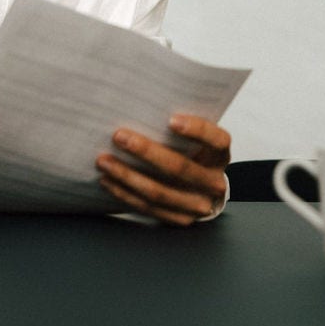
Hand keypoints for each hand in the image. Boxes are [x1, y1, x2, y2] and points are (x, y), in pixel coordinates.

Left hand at [95, 114, 230, 225]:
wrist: (204, 192)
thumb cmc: (195, 154)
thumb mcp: (197, 140)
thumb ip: (180, 127)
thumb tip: (143, 105)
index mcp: (221, 155)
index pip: (217, 140)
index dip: (196, 130)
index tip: (171, 119)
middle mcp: (214, 182)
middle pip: (180, 168)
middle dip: (146, 151)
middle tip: (119, 136)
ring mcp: (198, 205)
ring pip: (159, 192)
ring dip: (127, 175)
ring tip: (104, 161)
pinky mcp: (180, 219)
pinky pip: (148, 208)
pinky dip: (125, 193)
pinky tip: (109, 180)